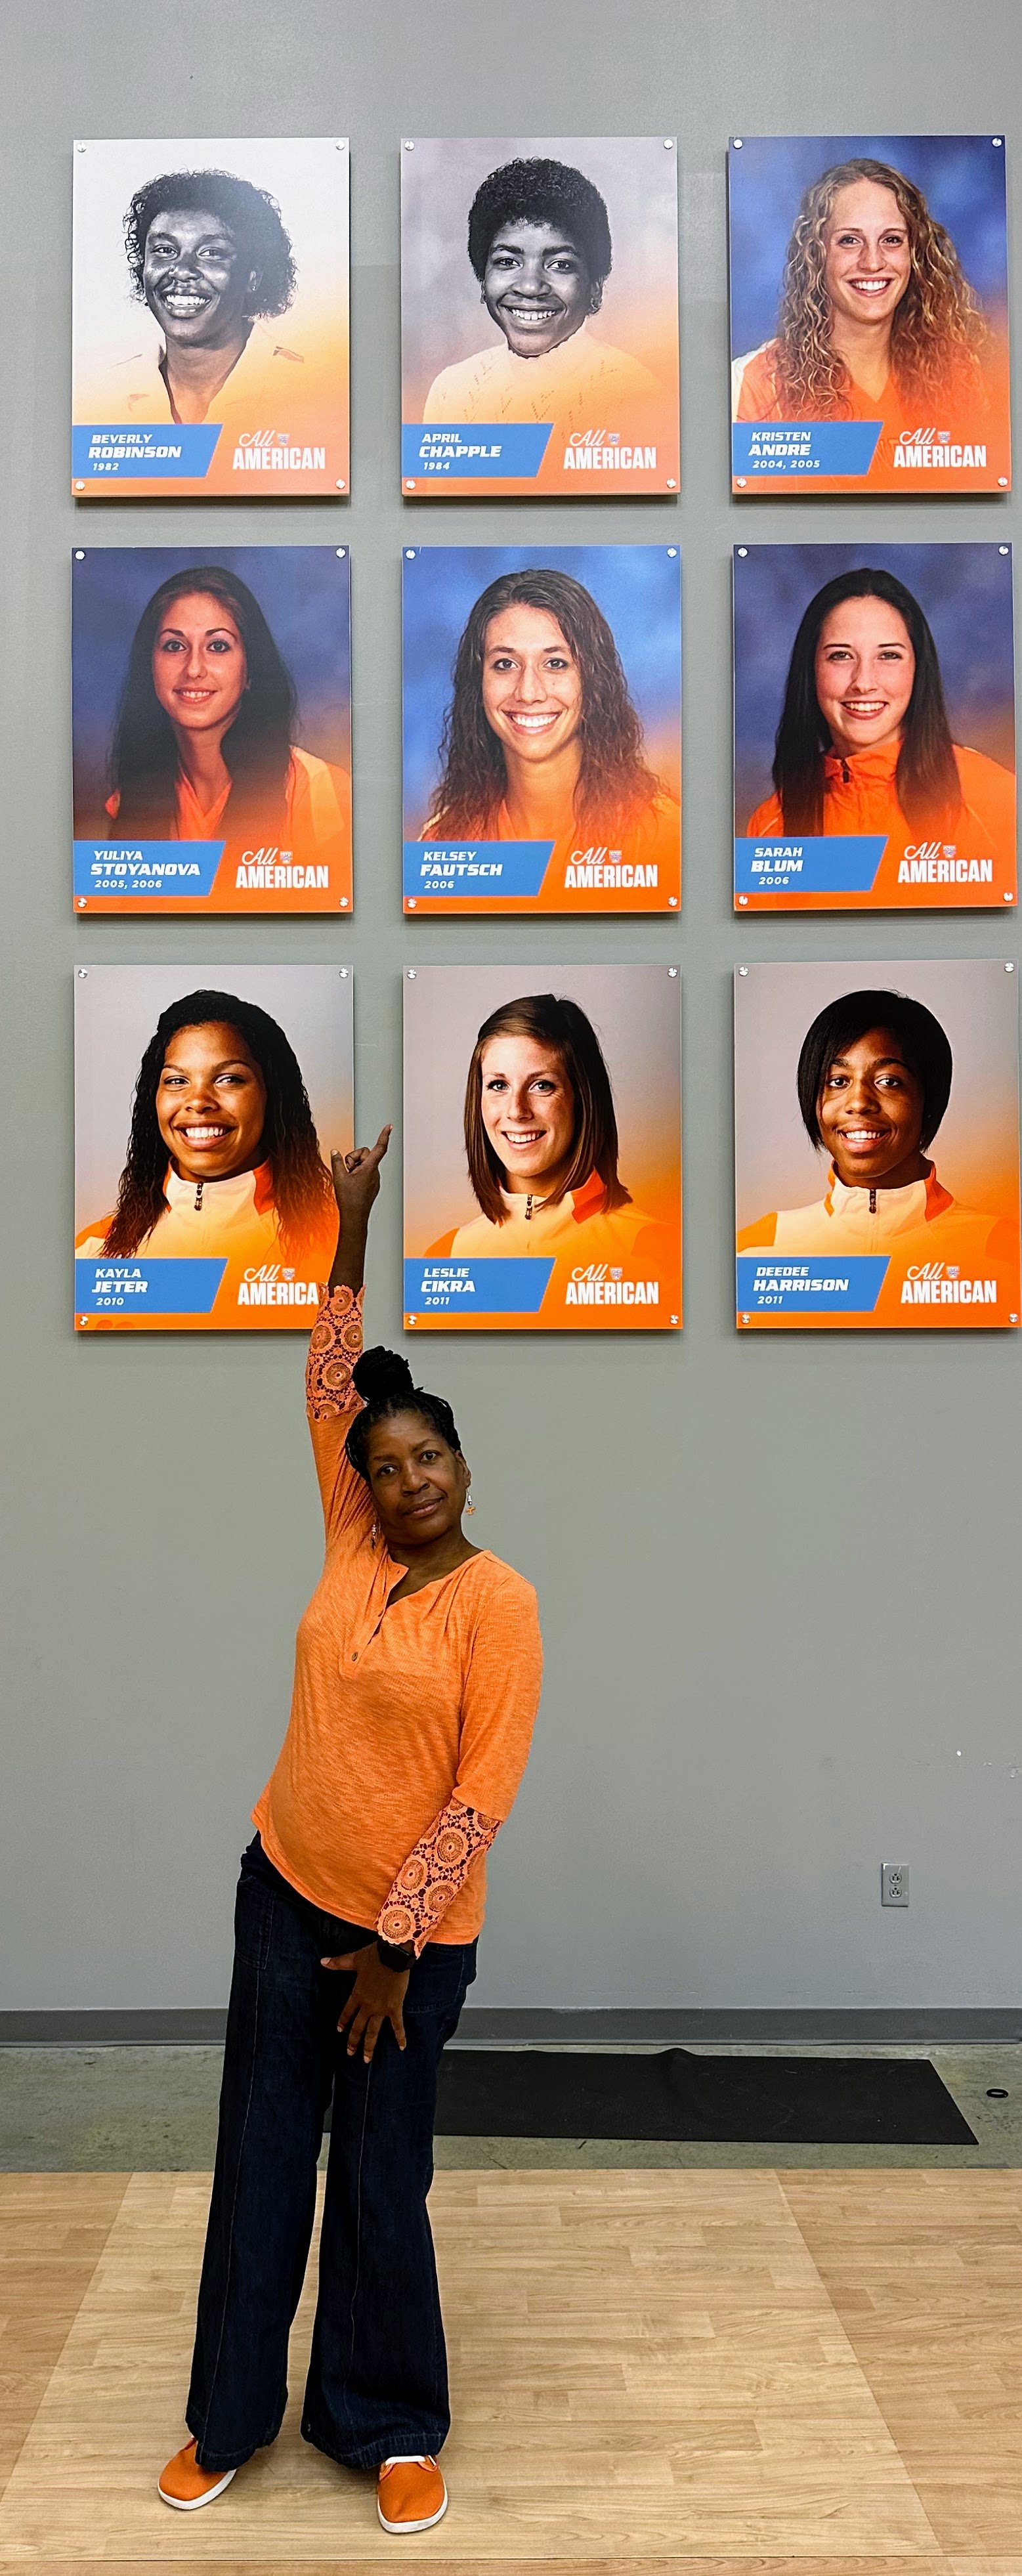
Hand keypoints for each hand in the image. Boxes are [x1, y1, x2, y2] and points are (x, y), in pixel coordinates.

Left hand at [321, 1942, 408, 2061]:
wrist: (393, 1955)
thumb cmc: (374, 1956)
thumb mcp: (354, 1959)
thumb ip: (338, 1963)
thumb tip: (322, 1961)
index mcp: (357, 1994)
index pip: (347, 2012)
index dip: (343, 2021)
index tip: (339, 2030)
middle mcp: (367, 2005)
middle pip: (358, 2027)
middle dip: (353, 2041)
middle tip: (350, 2053)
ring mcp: (381, 2009)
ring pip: (373, 2031)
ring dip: (369, 2046)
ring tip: (366, 2060)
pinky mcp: (394, 2007)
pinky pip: (397, 2025)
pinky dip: (400, 2036)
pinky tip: (402, 2047)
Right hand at [331, 1126, 390, 1221]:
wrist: (355, 1217)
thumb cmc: (349, 1199)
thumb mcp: (339, 1177)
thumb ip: (337, 1161)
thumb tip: (336, 1152)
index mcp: (370, 1168)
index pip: (380, 1148)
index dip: (384, 1135)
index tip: (389, 1126)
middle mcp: (375, 1173)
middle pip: (365, 1154)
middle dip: (354, 1157)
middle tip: (346, 1170)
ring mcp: (374, 1179)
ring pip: (364, 1164)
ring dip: (354, 1167)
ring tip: (349, 1180)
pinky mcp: (372, 1185)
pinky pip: (364, 1173)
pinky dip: (356, 1174)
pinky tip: (351, 1185)